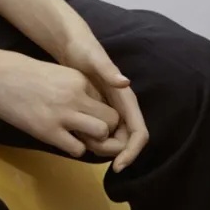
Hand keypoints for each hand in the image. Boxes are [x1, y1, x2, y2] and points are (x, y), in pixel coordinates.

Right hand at [0, 50, 125, 161]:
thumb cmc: (21, 71)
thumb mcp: (55, 73)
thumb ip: (74, 88)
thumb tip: (88, 106)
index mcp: (78, 78)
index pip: (106, 101)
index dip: (101, 112)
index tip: (89, 115)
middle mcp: (76, 95)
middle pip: (111, 119)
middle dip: (106, 129)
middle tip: (91, 131)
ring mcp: (63, 114)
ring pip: (101, 134)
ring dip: (94, 140)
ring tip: (79, 137)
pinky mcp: (49, 132)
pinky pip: (78, 148)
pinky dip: (74, 148)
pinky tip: (63, 140)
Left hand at [55, 24, 149, 172]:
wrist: (70, 42)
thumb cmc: (83, 49)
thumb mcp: (94, 59)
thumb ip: (108, 70)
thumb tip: (126, 83)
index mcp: (126, 99)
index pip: (138, 133)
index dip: (132, 152)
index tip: (118, 166)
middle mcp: (122, 107)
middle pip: (126, 141)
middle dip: (113, 152)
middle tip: (90, 150)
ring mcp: (112, 109)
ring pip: (115, 139)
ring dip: (103, 147)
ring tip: (81, 142)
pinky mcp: (100, 109)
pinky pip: (103, 132)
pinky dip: (94, 139)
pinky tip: (78, 137)